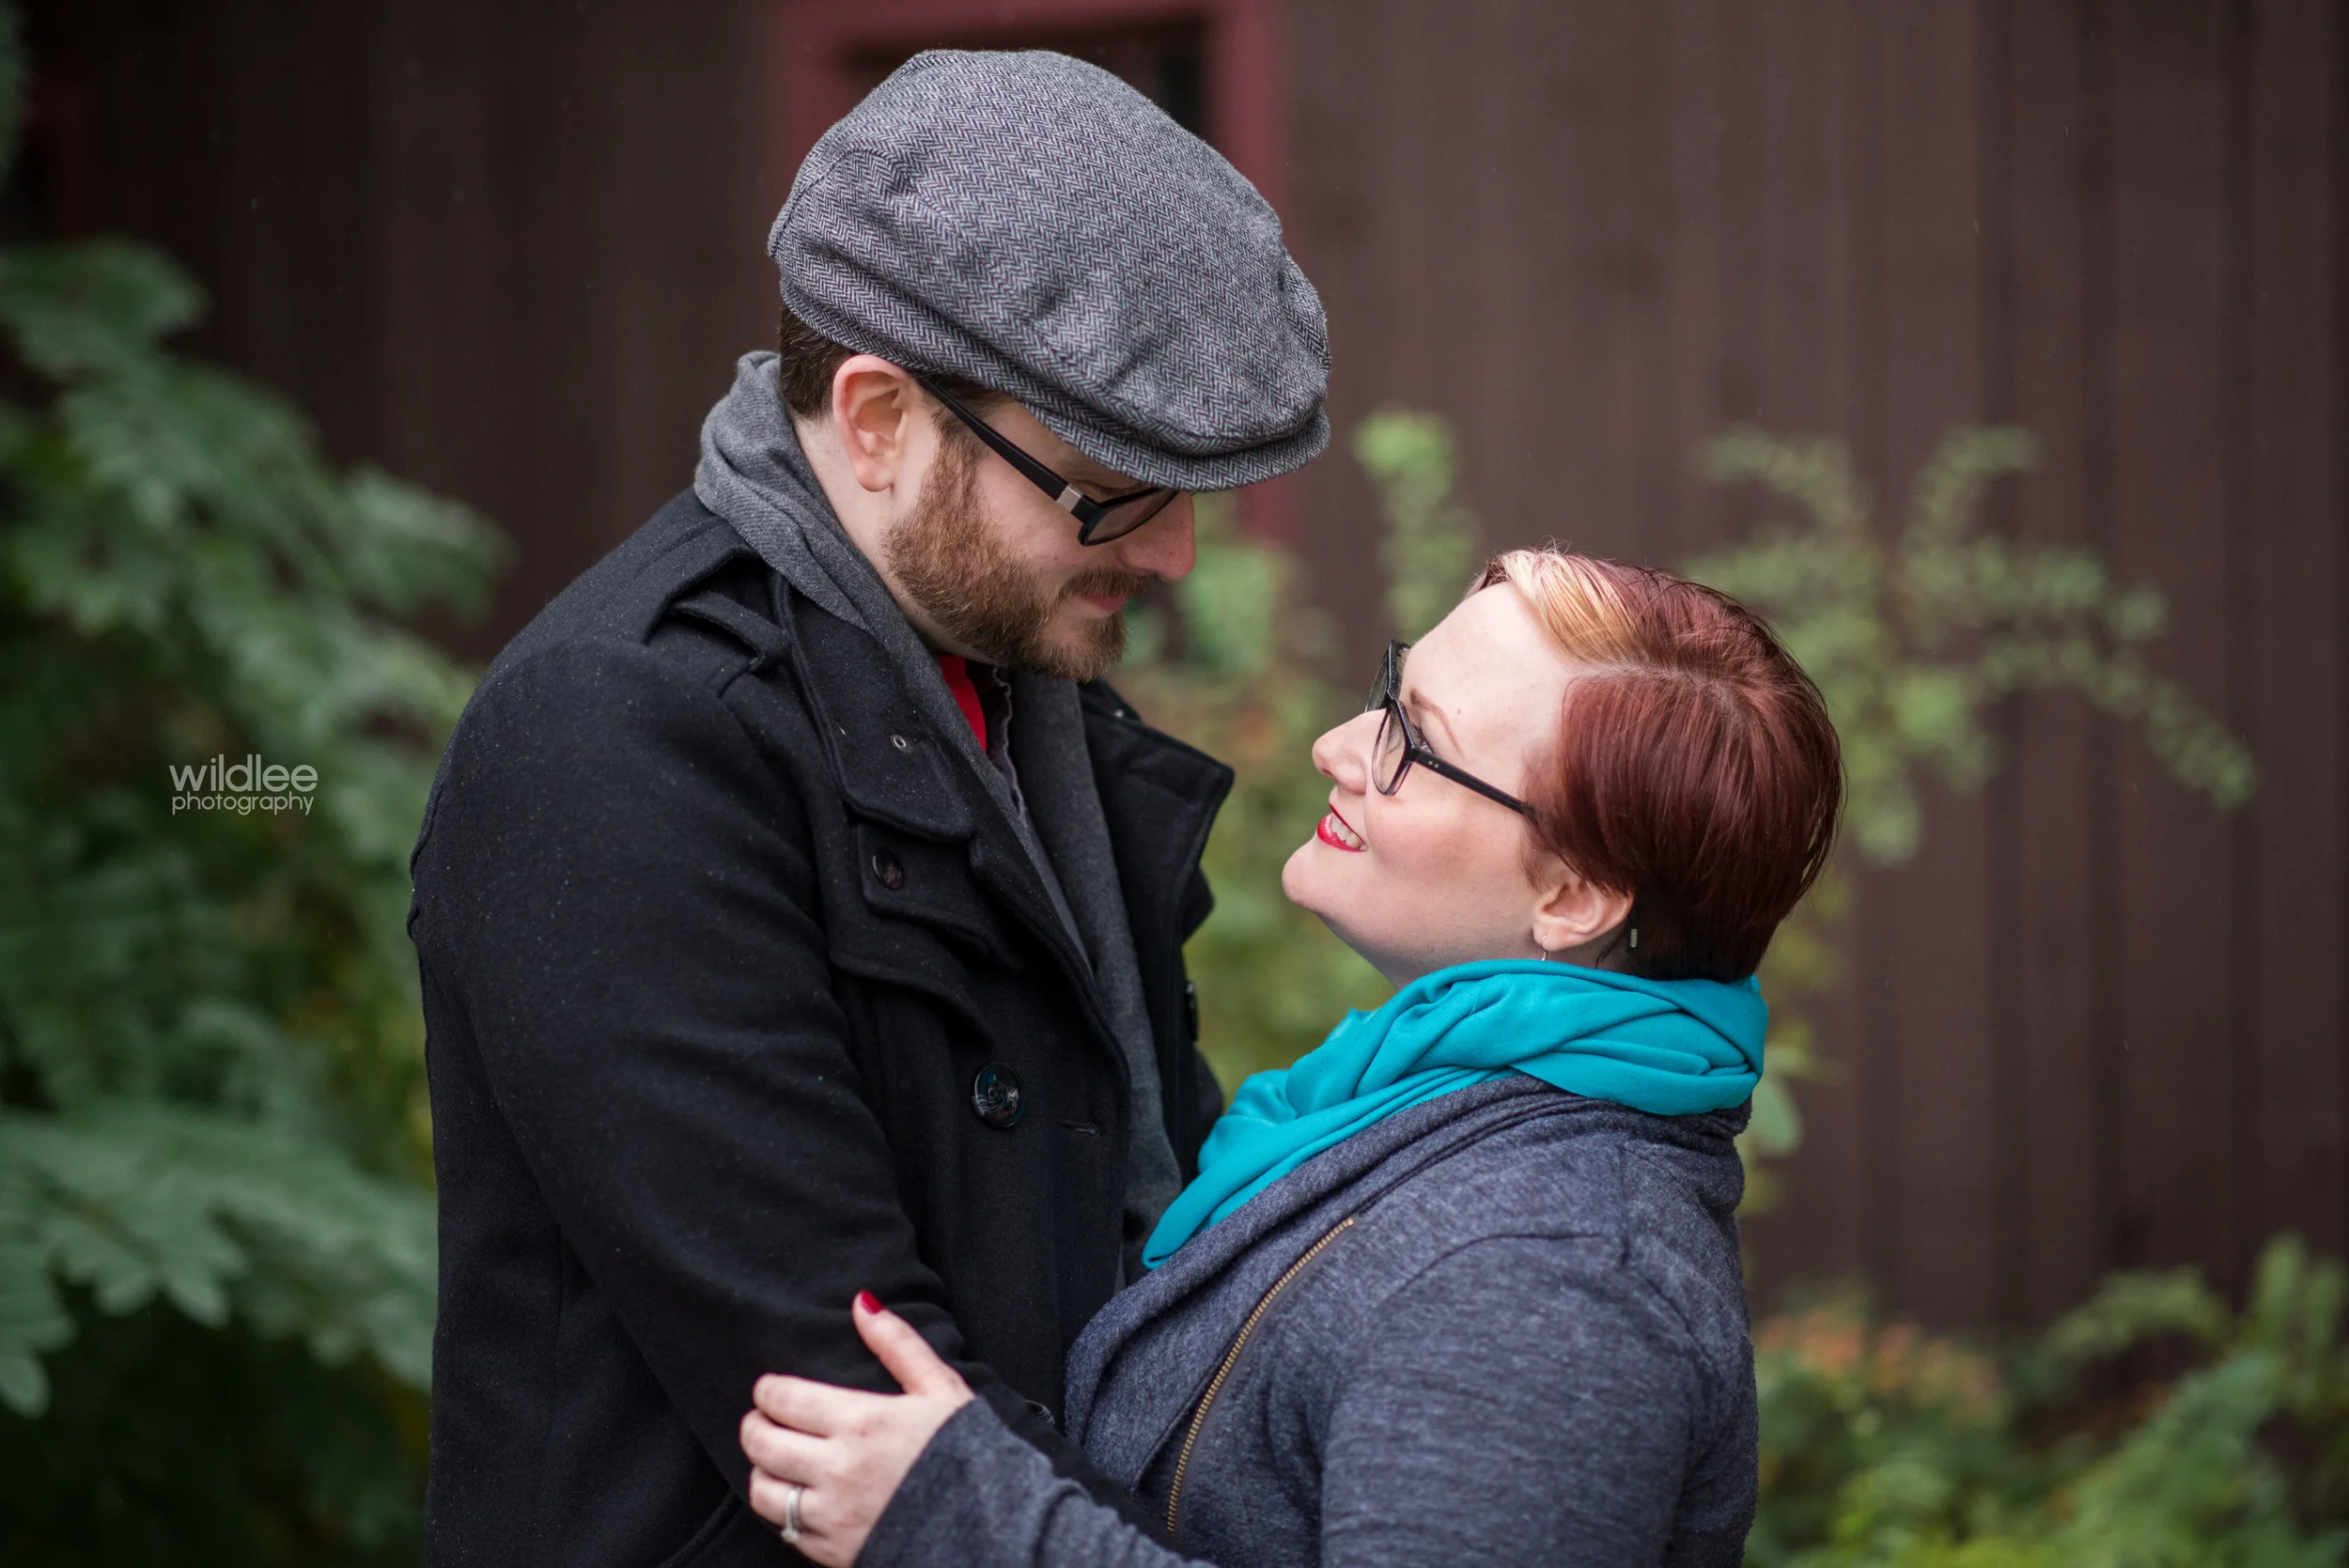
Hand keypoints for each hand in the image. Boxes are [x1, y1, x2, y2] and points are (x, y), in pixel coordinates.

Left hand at [740, 1293, 975, 1565]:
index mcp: (862, 1422)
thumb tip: (862, 1303)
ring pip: (763, 1490)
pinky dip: (782, 1512)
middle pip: (762, 1442)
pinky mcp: (834, 1551)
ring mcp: (834, 1515)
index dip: (768, 1390)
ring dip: (761, 1471)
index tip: (772, 1389)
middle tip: (764, 1419)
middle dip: (755, 1425)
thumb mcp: (941, 1388)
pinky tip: (798, 1497)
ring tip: (776, 1460)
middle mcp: (839, 1469)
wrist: (994, 1527)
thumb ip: (898, 1344)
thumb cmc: (969, 1452)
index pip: (782, 1398)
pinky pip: (784, 1530)